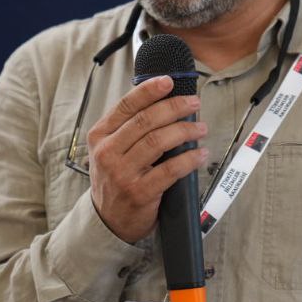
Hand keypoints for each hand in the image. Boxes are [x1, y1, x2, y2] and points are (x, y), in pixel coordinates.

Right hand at [85, 75, 208, 242]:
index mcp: (100, 136)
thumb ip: (128, 128)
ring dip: (184, 130)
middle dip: (174, 107)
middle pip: (145, 120)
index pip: (125, 106)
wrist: (107, 220)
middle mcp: (108, 152)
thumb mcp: (110, 150)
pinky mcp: (139, 192)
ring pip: (158, 141)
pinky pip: (170, 170)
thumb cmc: (114, 178)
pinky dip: (189, 158)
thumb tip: (162, 101)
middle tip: (193, 103)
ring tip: (200, 128)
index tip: (169, 81)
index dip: (149, 90)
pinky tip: (200, 153)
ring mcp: (122, 173)